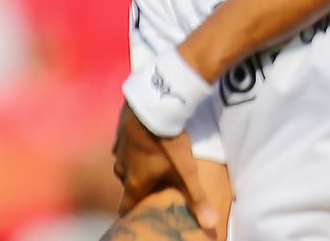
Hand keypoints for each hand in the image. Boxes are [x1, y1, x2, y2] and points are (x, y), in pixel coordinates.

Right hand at [111, 102, 220, 236]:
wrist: (154, 105)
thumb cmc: (169, 142)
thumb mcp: (186, 171)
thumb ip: (197, 198)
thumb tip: (211, 225)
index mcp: (134, 183)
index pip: (126, 207)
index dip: (131, 214)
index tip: (137, 218)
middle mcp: (121, 169)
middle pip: (128, 185)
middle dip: (138, 187)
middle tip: (152, 186)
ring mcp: (119, 149)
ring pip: (125, 164)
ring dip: (136, 165)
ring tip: (151, 163)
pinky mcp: (120, 130)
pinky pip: (125, 144)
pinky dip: (134, 146)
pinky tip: (146, 140)